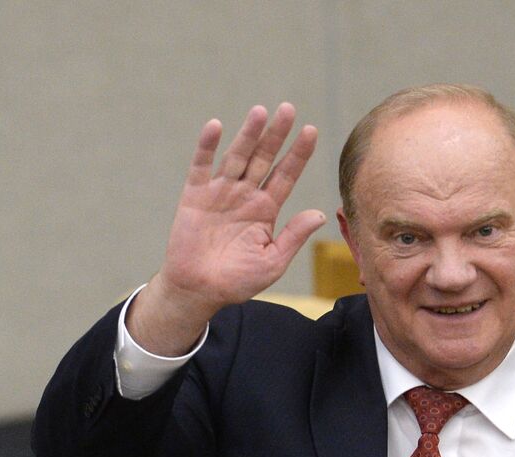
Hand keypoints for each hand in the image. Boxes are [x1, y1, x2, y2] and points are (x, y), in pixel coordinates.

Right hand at [130, 103, 325, 353]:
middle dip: (276, 134)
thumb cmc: (238, 280)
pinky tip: (215, 126)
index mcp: (267, 209)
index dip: (298, 154)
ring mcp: (221, 192)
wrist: (199, 290)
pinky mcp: (195, 195)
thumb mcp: (273, 261)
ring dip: (248, 134)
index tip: (311, 131)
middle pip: (264, 158)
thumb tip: (319, 214)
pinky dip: (207, 146)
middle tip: (288, 108)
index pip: (286, 175)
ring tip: (261, 111)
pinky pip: (202, 166)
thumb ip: (293, 236)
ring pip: (237, 157)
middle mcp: (246, 195)